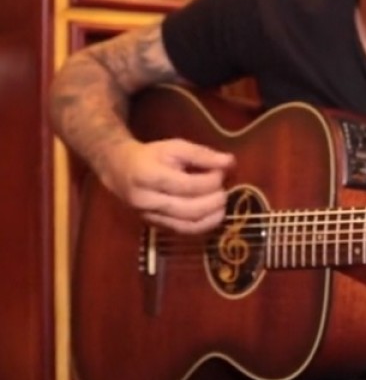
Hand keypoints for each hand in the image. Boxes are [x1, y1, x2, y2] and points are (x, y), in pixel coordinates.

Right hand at [96, 138, 233, 234]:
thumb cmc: (151, 156)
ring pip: (187, 225)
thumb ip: (203, 155)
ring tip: (222, 203)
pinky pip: (183, 232)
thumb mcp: (175, 147)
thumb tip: (230, 162)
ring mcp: (149, 217)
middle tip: (225, 190)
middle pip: (189, 209)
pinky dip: (203, 226)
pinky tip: (214, 215)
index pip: (187, 186)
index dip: (211, 180)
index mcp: (148, 176)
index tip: (222, 172)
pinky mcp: (155, 226)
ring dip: (212, 216)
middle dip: (214, 201)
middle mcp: (146, 201)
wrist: (120, 171)